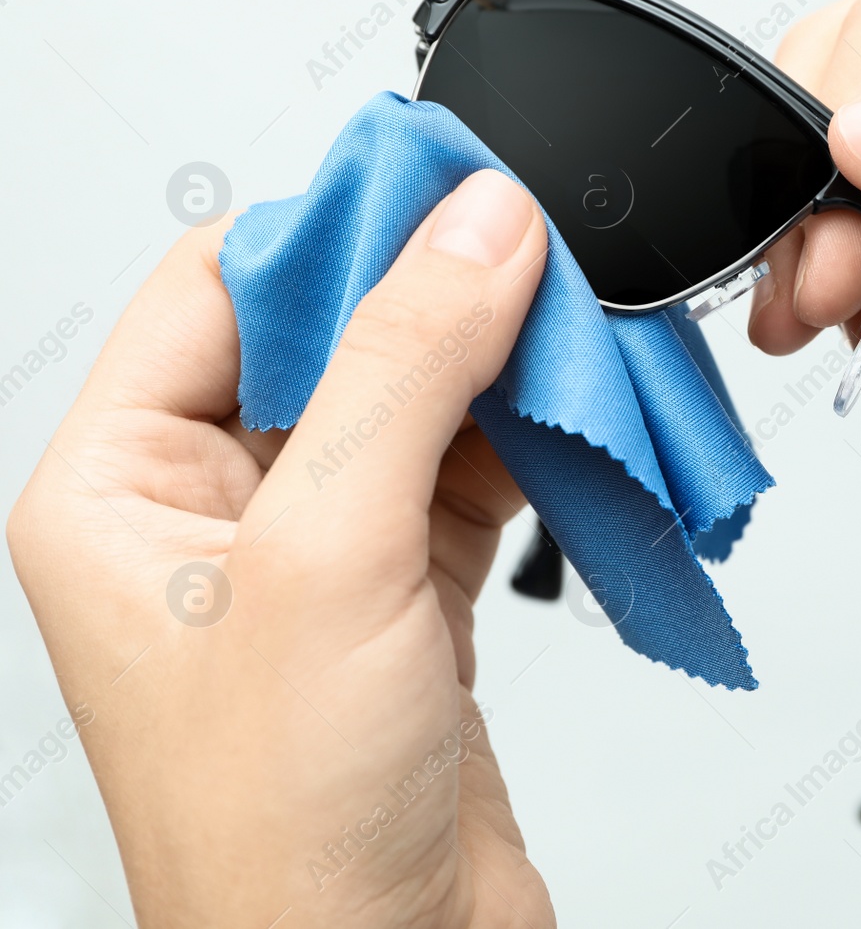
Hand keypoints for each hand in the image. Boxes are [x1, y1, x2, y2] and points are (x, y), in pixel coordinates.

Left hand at [8, 171, 555, 927]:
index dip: (335, 226)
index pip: (222, 287)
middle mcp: (213, 514)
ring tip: (578, 335)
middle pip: (334, 335)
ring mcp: (319, 554)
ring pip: (418, 401)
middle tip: (533, 254)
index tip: (445, 183)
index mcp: (120, 489)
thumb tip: (475, 231)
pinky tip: (582, 421)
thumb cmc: (284, 835)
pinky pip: (474, 473)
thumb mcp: (327, 559)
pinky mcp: (408, 595)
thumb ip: (406, 372)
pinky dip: (536, 442)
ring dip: (503, 369)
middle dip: (441, 296)